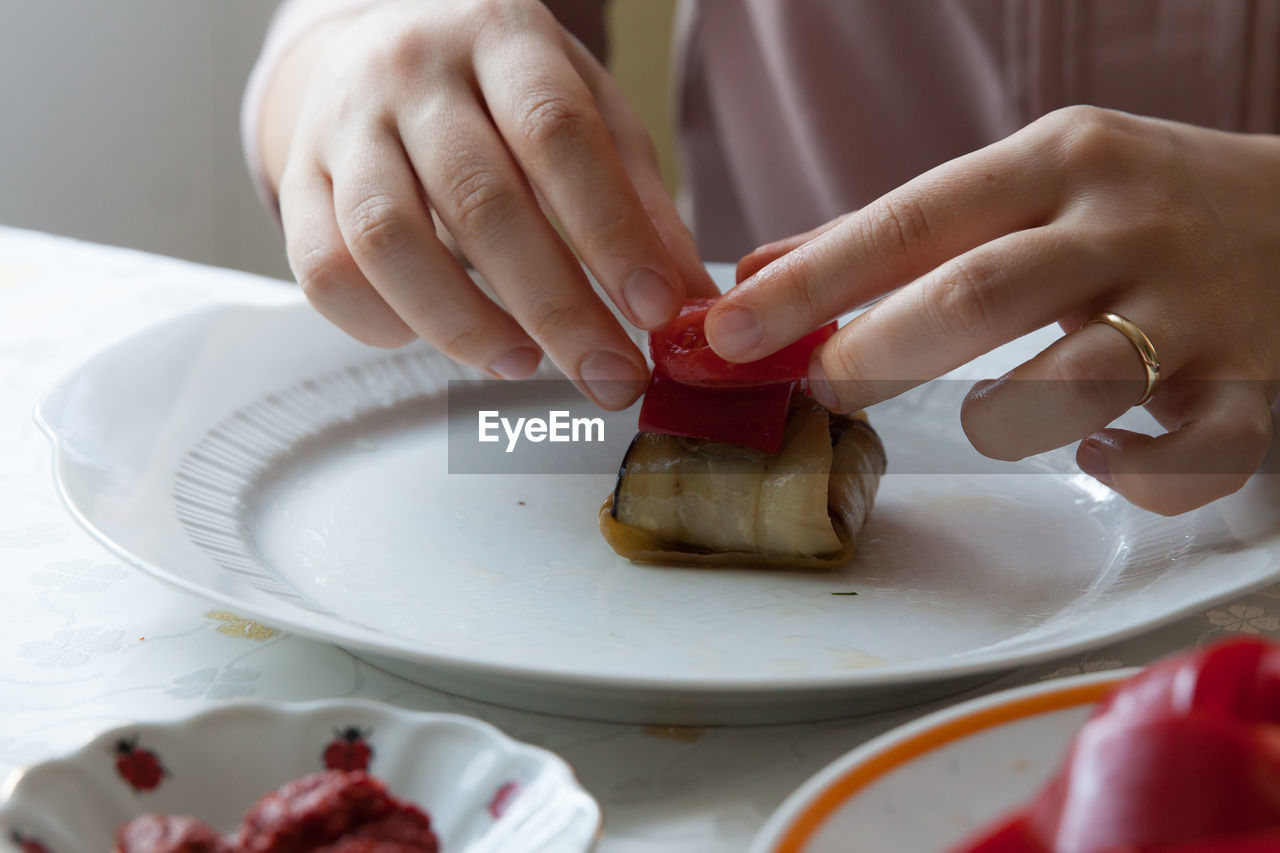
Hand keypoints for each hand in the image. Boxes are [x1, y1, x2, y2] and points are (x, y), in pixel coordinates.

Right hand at [261, 0, 714, 408]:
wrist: (377, 46)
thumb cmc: (500, 90)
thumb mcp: (586, 110)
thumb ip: (639, 199)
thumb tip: (689, 298)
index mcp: (502, 36)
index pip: (558, 135)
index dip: (610, 233)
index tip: (655, 311)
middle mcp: (413, 73)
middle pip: (481, 202)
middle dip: (557, 308)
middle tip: (610, 376)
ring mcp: (344, 126)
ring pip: (389, 242)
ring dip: (466, 326)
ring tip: (526, 365)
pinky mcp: (297, 182)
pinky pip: (323, 270)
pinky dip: (382, 324)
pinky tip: (436, 339)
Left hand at [707, 106, 1279, 513]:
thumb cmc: (1138, 208)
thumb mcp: (1028, 183)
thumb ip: (897, 233)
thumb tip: (761, 273)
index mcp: (1057, 163)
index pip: (908, 220)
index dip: (809, 284)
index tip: (724, 330)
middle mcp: (1125, 226)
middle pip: (977, 295)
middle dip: (876, 355)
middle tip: (821, 390)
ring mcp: (1195, 309)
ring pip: (1072, 386)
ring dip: (997, 420)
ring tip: (983, 417)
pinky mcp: (1254, 387)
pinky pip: (1179, 459)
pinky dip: (1124, 474)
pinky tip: (1095, 456)